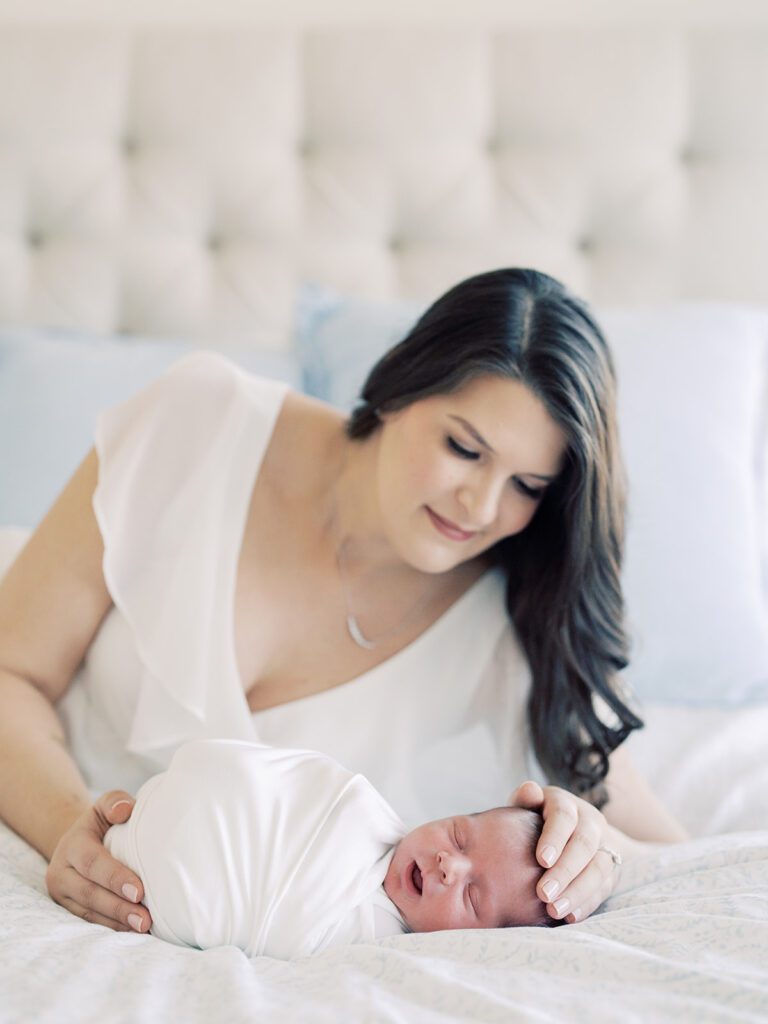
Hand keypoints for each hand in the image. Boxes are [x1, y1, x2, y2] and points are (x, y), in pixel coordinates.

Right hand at [46, 790, 152, 933]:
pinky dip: (112, 928)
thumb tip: (125, 810)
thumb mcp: (105, 805)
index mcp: (72, 845)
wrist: (77, 841)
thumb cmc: (102, 822)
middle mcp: (62, 873)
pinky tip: (132, 932)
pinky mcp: (69, 909)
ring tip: (143, 928)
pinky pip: (90, 921)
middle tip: (145, 919)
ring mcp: (63, 895)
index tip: (140, 891)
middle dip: (118, 908)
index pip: (93, 863)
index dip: (115, 878)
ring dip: (117, 923)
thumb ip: (115, 802)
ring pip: (88, 913)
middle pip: (90, 894)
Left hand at [510, 780, 619, 923]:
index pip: (564, 816)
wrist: (570, 830)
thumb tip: (530, 790)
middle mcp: (590, 822)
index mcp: (566, 804)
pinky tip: (570, 917)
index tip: (541, 860)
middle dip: (565, 871)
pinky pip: (605, 888)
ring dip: (578, 892)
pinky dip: (588, 903)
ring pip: (599, 868)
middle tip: (543, 894)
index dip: (555, 837)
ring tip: (554, 911)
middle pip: (584, 845)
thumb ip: (524, 800)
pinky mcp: (611, 869)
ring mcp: (604, 846)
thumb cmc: (536, 819)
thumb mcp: (528, 806)